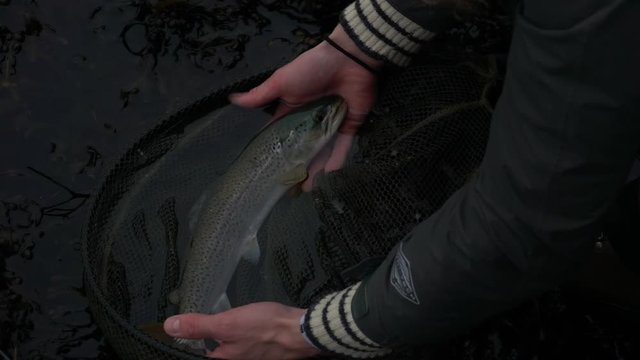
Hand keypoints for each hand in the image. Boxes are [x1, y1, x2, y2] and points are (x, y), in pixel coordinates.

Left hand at [163, 302, 318, 359]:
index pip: (199, 353)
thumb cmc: (266, 327)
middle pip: (217, 351)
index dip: (194, 339)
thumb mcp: (228, 323)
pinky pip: (247, 344)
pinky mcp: (265, 352)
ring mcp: (252, 358)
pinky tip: (251, 321)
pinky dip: (245, 333)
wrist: (303, 330)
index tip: (193, 324)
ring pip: (232, 347)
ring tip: (233, 318)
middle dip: (212, 337)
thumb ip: (199, 326)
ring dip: (229, 334)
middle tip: (209, 317)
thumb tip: (170, 327)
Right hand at [230, 25, 382, 190]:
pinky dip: (337, 162)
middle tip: (289, 188)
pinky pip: (343, 148)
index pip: (282, 134)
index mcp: (293, 110)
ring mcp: (331, 124)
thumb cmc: (312, 68)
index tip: (268, 170)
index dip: (276, 151)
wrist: (349, 60)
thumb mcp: (281, 81)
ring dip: (315, 170)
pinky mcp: (349, 126)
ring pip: (322, 152)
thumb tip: (231, 99)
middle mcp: (311, 120)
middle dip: (296, 166)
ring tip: (307, 190)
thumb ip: (259, 95)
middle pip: (303, 148)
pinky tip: (330, 178)